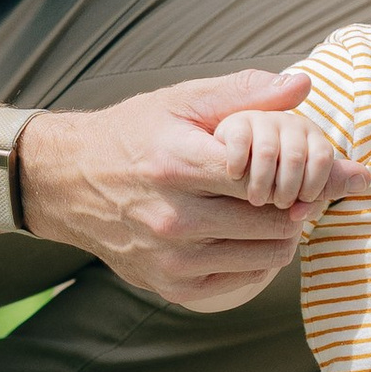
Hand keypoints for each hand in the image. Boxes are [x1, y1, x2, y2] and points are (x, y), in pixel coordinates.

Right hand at [19, 70, 355, 313]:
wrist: (68, 182)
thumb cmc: (134, 135)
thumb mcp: (182, 101)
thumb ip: (244, 93)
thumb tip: (302, 85)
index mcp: (177, 164)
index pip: (264, 176)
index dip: (291, 169)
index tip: (294, 161)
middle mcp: (172, 217)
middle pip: (274, 220)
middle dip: (292, 201)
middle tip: (288, 187)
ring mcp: (171, 258)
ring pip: (268, 253)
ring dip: (280, 232)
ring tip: (266, 208)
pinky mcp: (171, 286)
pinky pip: (246, 278)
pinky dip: (256, 256)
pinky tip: (241, 232)